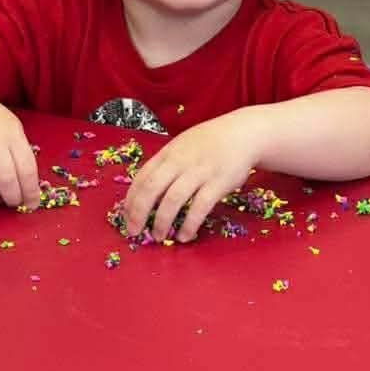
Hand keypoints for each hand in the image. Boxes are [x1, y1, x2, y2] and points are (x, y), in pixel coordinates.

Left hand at [121, 112, 264, 242]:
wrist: (243, 133)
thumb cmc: (210, 143)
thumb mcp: (182, 146)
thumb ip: (165, 165)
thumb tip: (144, 192)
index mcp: (168, 153)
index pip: (142, 178)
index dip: (131, 200)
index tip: (126, 218)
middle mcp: (180, 161)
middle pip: (151, 189)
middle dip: (139, 213)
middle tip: (134, 232)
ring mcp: (199, 171)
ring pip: (173, 199)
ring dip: (162, 222)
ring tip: (158, 237)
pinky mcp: (218, 183)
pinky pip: (199, 207)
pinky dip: (189, 224)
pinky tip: (184, 236)